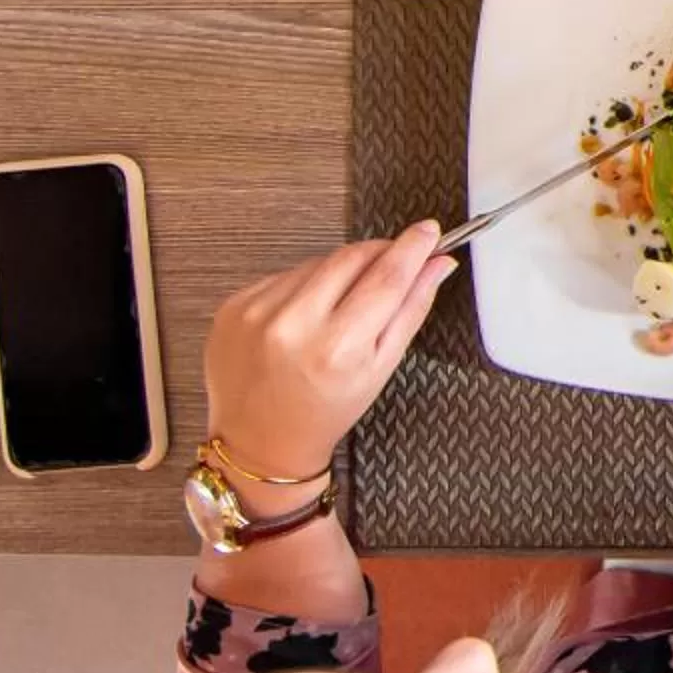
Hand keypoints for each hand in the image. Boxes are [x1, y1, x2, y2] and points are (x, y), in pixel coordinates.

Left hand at [203, 223, 457, 483]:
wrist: (260, 442)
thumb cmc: (326, 411)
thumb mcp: (381, 368)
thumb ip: (412, 309)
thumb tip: (438, 263)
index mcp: (337, 348)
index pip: (387, 276)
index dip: (413, 247)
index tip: (429, 230)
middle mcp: (292, 325)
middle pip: (352, 257)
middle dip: (379, 253)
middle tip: (394, 262)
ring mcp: (257, 313)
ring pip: (319, 262)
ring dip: (340, 272)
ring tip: (339, 308)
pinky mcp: (234, 306)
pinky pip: (285, 275)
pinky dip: (304, 285)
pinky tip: (305, 315)